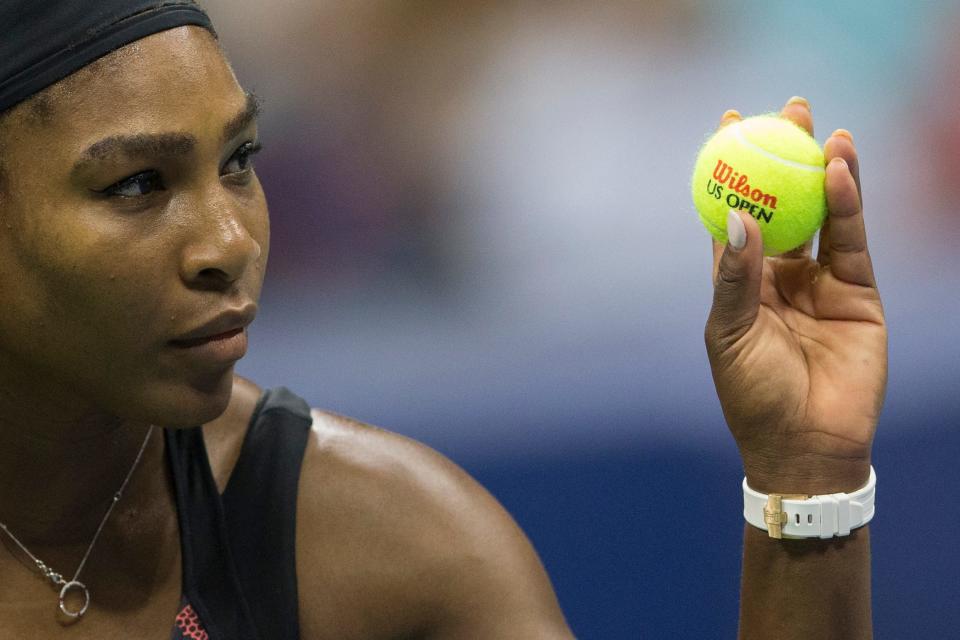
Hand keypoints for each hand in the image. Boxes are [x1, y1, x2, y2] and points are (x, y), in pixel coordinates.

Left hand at [704, 97, 886, 494]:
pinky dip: (848, 205)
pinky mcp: (858, 293)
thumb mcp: (732, 333)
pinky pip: (852, 240)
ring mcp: (820, 282)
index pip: (735, 215)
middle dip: (785, 155)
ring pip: (823, 214)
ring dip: (823, 170)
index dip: (734, 170)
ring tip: (823, 127)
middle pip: (783, 202)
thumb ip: (735, 278)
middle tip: (786, 109)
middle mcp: (779, 274)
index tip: (728, 126)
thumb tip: (736, 219)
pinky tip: (841, 169)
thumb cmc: (753, 394)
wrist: (805, 444)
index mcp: (740, 281)